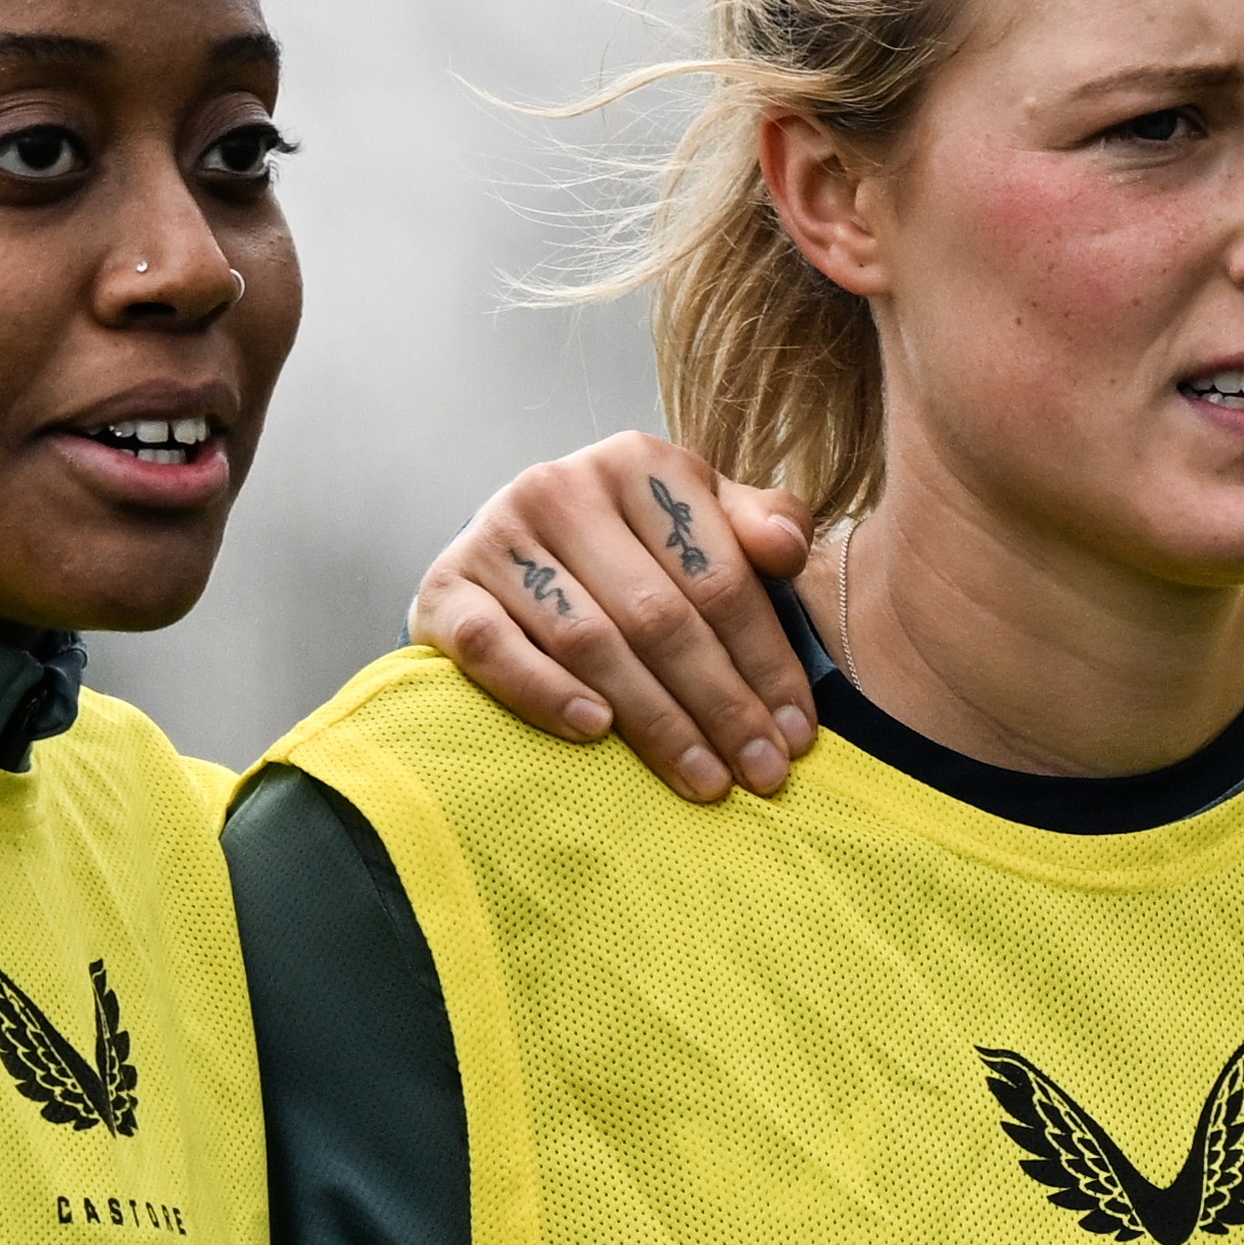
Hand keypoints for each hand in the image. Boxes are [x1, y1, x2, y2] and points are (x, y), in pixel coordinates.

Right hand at [411, 433, 824, 799]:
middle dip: (721, 706)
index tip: (798, 734)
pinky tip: (596, 732)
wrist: (509, 557)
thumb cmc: (632, 549)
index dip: (766, 662)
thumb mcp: (704, 522)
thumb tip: (786, 549)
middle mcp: (561, 488)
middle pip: (660, 617)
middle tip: (762, 775)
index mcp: (639, 465)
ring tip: (704, 779)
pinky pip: (496, 648)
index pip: (719, 578)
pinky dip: (545, 692)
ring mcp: (495, 536)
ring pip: (592, 641)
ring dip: (655, 720)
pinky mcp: (444, 589)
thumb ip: (763, 524)